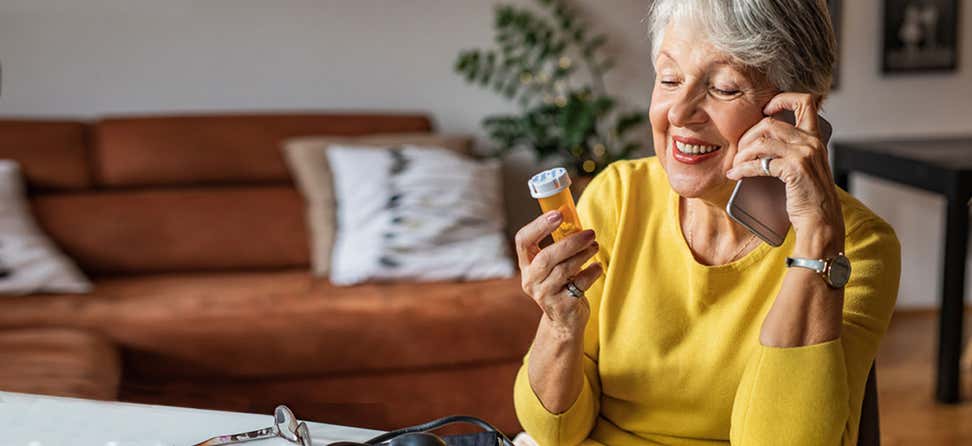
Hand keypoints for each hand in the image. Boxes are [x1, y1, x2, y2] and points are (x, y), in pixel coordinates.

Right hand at [515, 210, 602, 336]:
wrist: (564, 321)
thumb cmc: (561, 284)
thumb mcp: (554, 266)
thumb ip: (559, 247)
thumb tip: (575, 220)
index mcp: (526, 265)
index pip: (523, 241)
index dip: (538, 226)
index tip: (558, 214)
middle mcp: (531, 281)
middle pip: (546, 257)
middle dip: (570, 242)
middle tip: (589, 233)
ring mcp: (544, 296)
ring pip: (564, 270)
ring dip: (583, 255)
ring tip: (595, 246)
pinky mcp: (562, 307)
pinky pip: (579, 284)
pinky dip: (591, 273)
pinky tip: (597, 267)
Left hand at [727, 93, 844, 256]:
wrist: (821, 222)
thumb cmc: (808, 198)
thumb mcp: (804, 168)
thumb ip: (790, 151)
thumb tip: (757, 144)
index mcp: (815, 138)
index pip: (805, 101)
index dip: (781, 99)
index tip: (764, 110)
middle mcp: (812, 142)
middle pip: (770, 122)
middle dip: (747, 136)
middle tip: (738, 151)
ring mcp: (805, 154)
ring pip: (762, 141)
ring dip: (742, 153)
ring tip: (734, 165)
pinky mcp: (795, 169)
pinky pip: (760, 163)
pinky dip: (742, 168)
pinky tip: (734, 175)